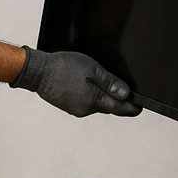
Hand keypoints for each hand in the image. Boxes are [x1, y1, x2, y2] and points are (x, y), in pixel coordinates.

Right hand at [10, 46, 140, 117]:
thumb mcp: (92, 69)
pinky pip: (84, 103)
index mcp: (94, 101)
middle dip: (117, 102)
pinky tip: (87, 87)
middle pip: (108, 107)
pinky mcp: (67, 106)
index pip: (119, 108)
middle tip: (128, 98)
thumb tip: (126, 94)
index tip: (139, 109)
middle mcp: (86, 109)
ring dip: (102, 98)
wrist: (38, 72)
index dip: (131, 108)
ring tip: (107, 88)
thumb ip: (110, 83)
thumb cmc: (64, 67)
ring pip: (96, 105)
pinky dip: (90, 97)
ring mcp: (75, 109)